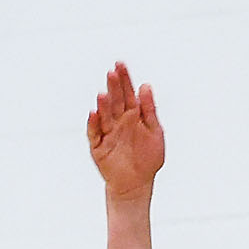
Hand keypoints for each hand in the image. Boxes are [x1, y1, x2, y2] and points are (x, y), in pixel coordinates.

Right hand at [87, 62, 164, 200]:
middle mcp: (118, 121)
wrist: (138, 184)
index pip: (127, 93)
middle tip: (112, 73)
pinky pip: (94, 133)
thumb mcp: (155, 131)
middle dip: (113, 87)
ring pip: (104, 115)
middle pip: (115, 101)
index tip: (120, 64)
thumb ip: (150, 110)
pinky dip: (94, 124)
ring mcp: (107, 133)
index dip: (124, 79)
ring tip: (104, 94)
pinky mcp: (98, 147)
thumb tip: (146, 85)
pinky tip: (94, 113)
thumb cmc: (148, 157)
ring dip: (103, 105)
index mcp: (132, 115)